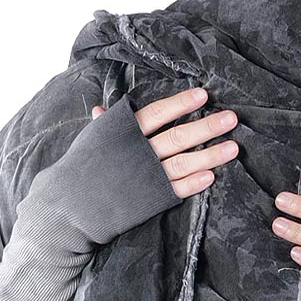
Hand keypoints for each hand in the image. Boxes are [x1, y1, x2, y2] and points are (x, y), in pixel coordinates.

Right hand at [89, 85, 238, 197]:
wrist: (68, 206)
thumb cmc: (79, 168)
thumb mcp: (91, 141)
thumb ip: (103, 124)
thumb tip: (101, 108)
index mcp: (124, 132)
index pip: (157, 112)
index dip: (181, 103)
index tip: (203, 95)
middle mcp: (138, 152)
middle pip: (177, 136)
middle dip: (206, 127)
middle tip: (230, 119)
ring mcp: (145, 177)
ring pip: (183, 163)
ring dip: (211, 155)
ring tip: (233, 148)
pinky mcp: (149, 200)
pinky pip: (176, 189)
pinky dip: (195, 183)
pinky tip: (212, 176)